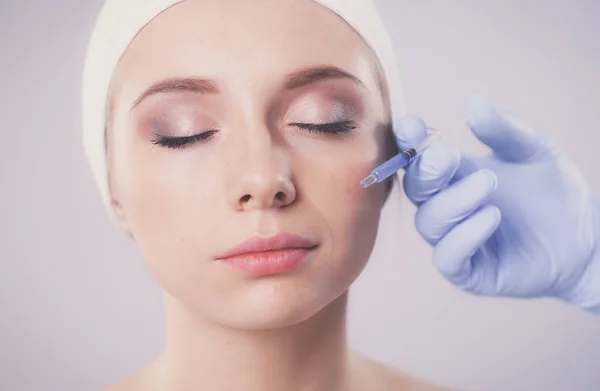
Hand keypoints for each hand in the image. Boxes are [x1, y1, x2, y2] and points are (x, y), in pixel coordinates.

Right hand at [396, 94, 599, 314]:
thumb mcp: (534, 150)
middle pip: (415, 189)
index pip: (416, 158)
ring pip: (429, 222)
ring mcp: (455, 239)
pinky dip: (464, 235)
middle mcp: (447, 206)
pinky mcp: (469, 271)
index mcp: (453, 175)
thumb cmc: (552, 192)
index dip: (407, 143)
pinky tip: (492, 216)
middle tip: (449, 157)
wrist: (584, 239)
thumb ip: (504, 130)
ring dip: (453, 201)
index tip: (412, 126)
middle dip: (425, 172)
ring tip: (490, 184)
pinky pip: (448, 256)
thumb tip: (474, 102)